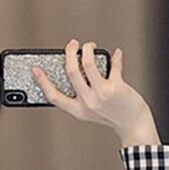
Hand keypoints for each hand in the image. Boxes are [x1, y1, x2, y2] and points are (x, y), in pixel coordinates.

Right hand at [31, 40, 160, 145]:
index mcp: (78, 110)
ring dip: (88, 49)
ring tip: (90, 46)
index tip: (35, 69)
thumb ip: (82, 94)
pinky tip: (116, 54)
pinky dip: (116, 56)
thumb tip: (77, 68)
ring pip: (88, 63)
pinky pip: (113, 65)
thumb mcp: (91, 111)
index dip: (42, 82)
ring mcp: (101, 95)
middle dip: (69, 53)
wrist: (133, 125)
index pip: (54, 96)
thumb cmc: (113, 116)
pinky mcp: (116, 87)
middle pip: (71, 72)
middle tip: (72, 45)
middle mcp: (87, 103)